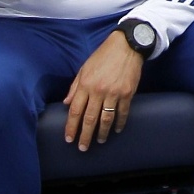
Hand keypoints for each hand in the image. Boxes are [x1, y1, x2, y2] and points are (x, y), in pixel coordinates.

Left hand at [62, 32, 141, 149]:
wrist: (126, 46)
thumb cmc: (103, 56)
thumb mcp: (84, 68)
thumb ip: (75, 87)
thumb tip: (66, 103)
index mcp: (85, 84)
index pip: (75, 110)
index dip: (71, 126)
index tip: (69, 138)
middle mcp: (98, 91)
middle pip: (89, 119)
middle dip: (85, 136)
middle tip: (82, 147)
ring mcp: (114, 93)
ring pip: (106, 119)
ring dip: (102, 133)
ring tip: (99, 141)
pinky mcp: (127, 94)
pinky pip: (122, 113)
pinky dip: (120, 123)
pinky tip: (117, 130)